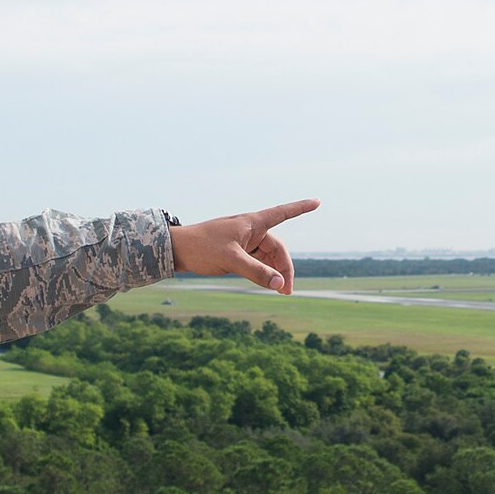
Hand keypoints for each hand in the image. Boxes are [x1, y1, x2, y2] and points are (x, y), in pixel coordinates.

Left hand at [169, 200, 318, 294]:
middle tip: (286, 291)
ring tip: (280, 292)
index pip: (282, 213)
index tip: (317, 202)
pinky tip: (268, 286)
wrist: (177, 251)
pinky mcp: (237, 253)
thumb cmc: (202, 248)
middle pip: (277, 248)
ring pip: (268, 258)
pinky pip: (257, 263)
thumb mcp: (231, 260)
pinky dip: (264, 274)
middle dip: (285, 268)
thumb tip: (279, 284)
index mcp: (252, 223)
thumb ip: (256, 272)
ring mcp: (244, 242)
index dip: (300, 208)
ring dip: (275, 273)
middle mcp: (251, 230)